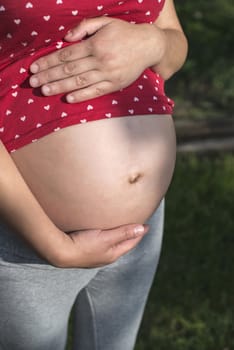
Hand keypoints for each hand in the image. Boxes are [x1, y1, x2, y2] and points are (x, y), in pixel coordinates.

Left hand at [29, 17, 163, 101]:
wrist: (149, 46)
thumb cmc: (124, 33)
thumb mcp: (105, 22)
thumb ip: (84, 28)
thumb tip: (66, 38)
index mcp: (96, 44)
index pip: (66, 55)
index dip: (48, 61)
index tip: (35, 67)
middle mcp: (100, 60)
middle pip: (69, 70)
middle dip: (49, 76)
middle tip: (33, 82)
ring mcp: (108, 74)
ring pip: (79, 82)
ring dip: (60, 87)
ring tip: (45, 91)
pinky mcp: (115, 85)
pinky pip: (96, 92)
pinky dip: (82, 96)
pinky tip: (68, 99)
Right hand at [53, 224, 148, 267]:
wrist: (58, 252)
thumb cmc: (83, 244)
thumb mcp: (106, 238)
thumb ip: (123, 233)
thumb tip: (142, 229)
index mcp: (113, 254)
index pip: (131, 242)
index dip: (139, 233)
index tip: (147, 225)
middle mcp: (105, 257)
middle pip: (123, 245)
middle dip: (131, 236)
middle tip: (137, 226)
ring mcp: (95, 256)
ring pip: (112, 245)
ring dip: (119, 237)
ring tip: (122, 229)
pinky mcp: (85, 252)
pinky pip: (102, 244)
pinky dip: (108, 238)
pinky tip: (102, 234)